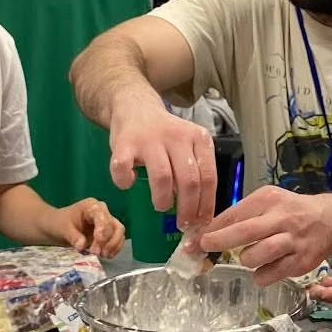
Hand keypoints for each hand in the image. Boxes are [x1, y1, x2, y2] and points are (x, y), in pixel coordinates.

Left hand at [45, 198, 124, 257]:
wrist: (56, 227)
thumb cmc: (59, 223)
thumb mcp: (62, 229)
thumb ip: (73, 236)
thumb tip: (82, 246)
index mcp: (91, 206)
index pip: (103, 217)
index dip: (103, 230)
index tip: (97, 245)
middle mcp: (102, 212)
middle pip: (114, 225)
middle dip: (107, 241)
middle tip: (96, 253)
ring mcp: (106, 222)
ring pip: (119, 232)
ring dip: (113, 245)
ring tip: (102, 256)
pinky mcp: (107, 233)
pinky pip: (117, 240)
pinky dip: (114, 248)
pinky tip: (106, 256)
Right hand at [108, 91, 214, 228]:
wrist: (135, 107)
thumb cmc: (165, 136)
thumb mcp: (188, 147)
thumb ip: (195, 172)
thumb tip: (199, 214)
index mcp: (198, 138)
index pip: (208, 177)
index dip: (206, 205)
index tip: (201, 223)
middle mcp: (177, 136)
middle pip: (189, 180)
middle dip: (187, 209)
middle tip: (183, 224)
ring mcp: (150, 138)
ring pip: (162, 177)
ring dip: (162, 200)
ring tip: (161, 206)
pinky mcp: (124, 142)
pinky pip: (122, 168)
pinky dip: (124, 181)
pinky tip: (128, 184)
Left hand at [194, 186, 331, 285]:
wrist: (330, 219)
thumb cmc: (291, 211)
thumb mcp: (268, 202)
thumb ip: (242, 215)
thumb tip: (208, 233)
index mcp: (269, 199)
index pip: (233, 214)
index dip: (211, 229)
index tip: (194, 241)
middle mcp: (281, 218)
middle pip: (243, 232)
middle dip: (219, 242)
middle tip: (204, 249)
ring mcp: (292, 241)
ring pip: (256, 255)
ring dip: (245, 259)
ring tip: (249, 256)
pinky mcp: (300, 262)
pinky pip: (270, 274)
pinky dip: (260, 275)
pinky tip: (263, 269)